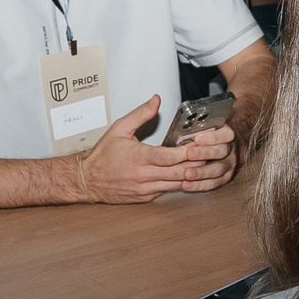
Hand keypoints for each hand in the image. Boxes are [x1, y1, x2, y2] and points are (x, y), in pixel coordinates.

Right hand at [79, 96, 235, 202]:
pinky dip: (180, 183)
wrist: (87, 181)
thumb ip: (140, 114)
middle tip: (212, 155)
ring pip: (177, 184)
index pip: (170, 156)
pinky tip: (190, 176)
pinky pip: (168, 191)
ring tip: (206, 165)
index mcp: (139, 158)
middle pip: (179, 172)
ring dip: (192, 175)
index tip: (201, 145)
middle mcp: (144, 176)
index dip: (189, 152)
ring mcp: (146, 189)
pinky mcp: (146, 198)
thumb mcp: (119, 129)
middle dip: (197, 164)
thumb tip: (156, 100)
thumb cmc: (102, 156)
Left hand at [172, 123, 237, 193]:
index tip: (197, 139)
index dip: (212, 137)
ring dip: (201, 172)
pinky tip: (186, 184)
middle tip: (190, 154)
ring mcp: (229, 165)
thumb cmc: (210, 138)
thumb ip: (197, 131)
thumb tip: (179, 134)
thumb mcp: (207, 129)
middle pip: (221, 152)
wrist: (225, 150)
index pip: (225, 134)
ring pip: (217, 170)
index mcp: (227, 135)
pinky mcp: (224, 178)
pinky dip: (198, 185)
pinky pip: (212, 183)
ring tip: (187, 174)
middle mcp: (230, 150)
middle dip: (204, 153)